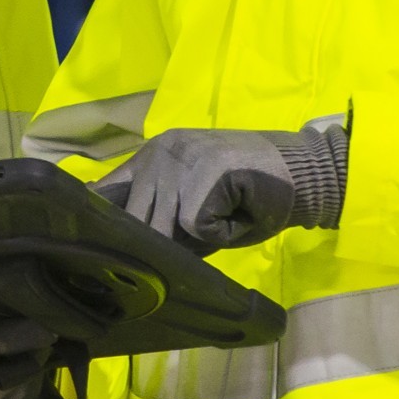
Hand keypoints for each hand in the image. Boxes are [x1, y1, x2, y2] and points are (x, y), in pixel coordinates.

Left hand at [92, 125, 347, 252]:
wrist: (301, 173)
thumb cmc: (248, 193)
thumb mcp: (190, 197)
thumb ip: (156, 210)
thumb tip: (121, 245)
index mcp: (152, 155)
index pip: (109, 190)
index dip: (104, 220)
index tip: (96, 243)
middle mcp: (160, 152)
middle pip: (135, 218)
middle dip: (158, 242)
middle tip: (197, 236)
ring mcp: (182, 160)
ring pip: (164, 227)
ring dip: (194, 238)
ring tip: (221, 217)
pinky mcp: (205, 175)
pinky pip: (198, 229)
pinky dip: (221, 233)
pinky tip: (238, 212)